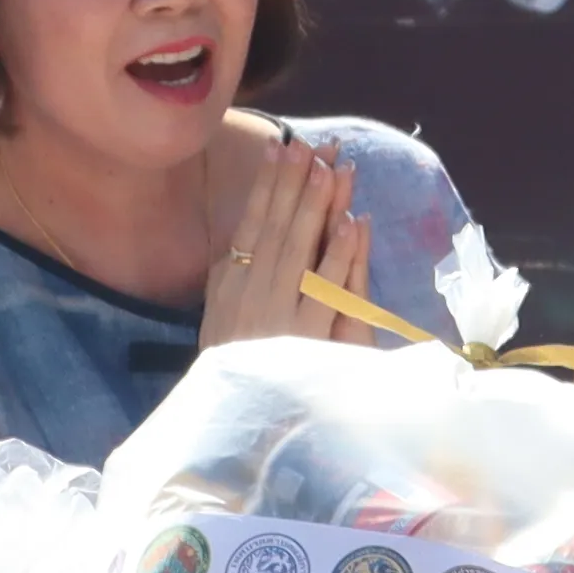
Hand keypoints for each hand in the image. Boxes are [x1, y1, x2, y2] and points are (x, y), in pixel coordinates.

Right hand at [195, 129, 363, 352]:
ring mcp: (278, 318)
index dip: (266, 185)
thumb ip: (233, 281)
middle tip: (313, 143)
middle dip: (295, 183)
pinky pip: (327, 291)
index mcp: (226, 290)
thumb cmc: (235, 372)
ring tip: (333, 167)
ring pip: (301, 251)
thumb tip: (244, 236)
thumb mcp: (220, 323)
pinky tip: (352, 224)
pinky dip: (340, 255)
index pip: (250, 226)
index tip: (280, 147)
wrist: (236, 428)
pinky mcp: (306, 341)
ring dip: (318, 207)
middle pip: (276, 229)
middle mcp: (249, 298)